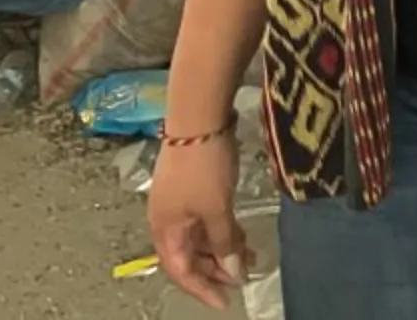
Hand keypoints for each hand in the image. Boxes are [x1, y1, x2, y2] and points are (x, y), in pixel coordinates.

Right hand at [148, 133, 250, 310]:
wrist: (198, 116)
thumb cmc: (203, 166)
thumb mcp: (217, 209)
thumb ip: (224, 242)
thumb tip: (234, 274)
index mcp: (165, 230)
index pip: (181, 271)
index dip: (202, 289)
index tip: (226, 302)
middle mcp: (167, 219)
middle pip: (189, 255)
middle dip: (216, 269)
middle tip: (244, 277)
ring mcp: (178, 201)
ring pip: (200, 236)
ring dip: (223, 248)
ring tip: (251, 255)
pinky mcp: (191, 184)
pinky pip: (205, 217)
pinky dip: (222, 228)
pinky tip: (242, 231)